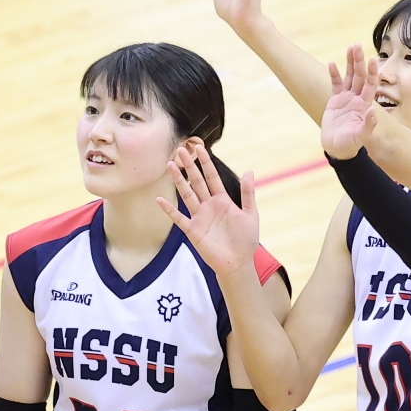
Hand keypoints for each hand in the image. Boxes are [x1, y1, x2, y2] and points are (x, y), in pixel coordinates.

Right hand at [165, 139, 259, 277]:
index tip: (200, 147)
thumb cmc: (246, 240)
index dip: (206, 163)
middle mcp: (209, 206)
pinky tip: (160, 199)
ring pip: (186, 195)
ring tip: (169, 165)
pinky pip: (178, 218)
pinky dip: (169, 209)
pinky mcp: (193, 230)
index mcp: (223, 200)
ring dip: (178, 181)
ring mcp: (199, 217)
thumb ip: (248, 194)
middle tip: (180, 150)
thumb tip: (250, 171)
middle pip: (197, 182)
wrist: (238, 263)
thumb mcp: (250, 214)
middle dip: (189, 166)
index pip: (212, 177)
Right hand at [321, 46, 381, 159]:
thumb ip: (368, 124)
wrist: (337, 149)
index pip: (370, 84)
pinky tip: (331, 63)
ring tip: (351, 47)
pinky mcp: (335, 101)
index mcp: (364, 105)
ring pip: (349, 76)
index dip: (372, 72)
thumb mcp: (360, 137)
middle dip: (359, 61)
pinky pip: (335, 84)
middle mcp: (357, 98)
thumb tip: (372, 110)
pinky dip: (334, 74)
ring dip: (350, 62)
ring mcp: (346, 98)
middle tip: (357, 45)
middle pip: (359, 76)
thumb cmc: (350, 145)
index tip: (372, 59)